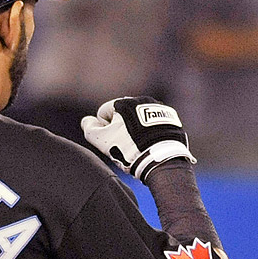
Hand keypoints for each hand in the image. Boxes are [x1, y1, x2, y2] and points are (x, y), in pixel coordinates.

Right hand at [81, 97, 196, 182]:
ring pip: (139, 121)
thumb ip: (89, 128)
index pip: (104, 113)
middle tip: (125, 145)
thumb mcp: (101, 140)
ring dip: (136, 130)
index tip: (113, 140)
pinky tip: (151, 144)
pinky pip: (154, 125)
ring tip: (140, 146)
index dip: (104, 129)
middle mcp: (142, 100)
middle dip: (121, 129)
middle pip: (123, 116)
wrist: (159, 158)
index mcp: (124, 101)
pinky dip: (151, 132)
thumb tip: (88, 121)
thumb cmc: (127, 149)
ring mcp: (158, 108)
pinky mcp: (170, 119)